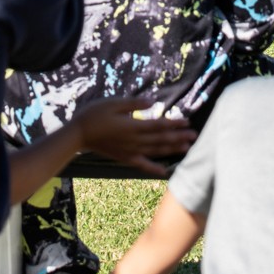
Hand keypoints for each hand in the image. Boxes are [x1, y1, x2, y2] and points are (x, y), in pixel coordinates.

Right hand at [74, 99, 196, 173]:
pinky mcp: (125, 158)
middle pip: (161, 139)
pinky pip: (142, 165)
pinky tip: (164, 172)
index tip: (187, 122)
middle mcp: (135, 141)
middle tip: (195, 135)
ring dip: (172, 149)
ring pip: (155, 151)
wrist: (78, 135)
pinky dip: (154, 168)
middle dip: (179, 137)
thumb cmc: (95, 114)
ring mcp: (130, 151)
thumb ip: (134, 104)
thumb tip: (152, 102)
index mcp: (133, 126)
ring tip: (187, 148)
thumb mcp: (113, 103)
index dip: (174, 124)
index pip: (159, 125)